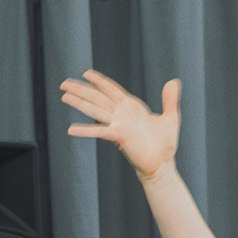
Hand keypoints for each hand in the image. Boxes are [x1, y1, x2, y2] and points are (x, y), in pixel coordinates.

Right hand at [60, 70, 182, 180]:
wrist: (162, 164)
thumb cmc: (165, 144)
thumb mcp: (171, 117)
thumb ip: (170, 99)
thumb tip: (173, 82)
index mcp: (132, 107)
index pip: (112, 90)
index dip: (100, 81)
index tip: (87, 73)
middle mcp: (122, 114)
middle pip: (97, 97)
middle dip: (81, 89)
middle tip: (64, 83)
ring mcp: (119, 124)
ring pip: (95, 109)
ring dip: (79, 102)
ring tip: (64, 95)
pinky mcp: (118, 135)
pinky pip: (99, 131)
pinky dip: (85, 130)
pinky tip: (71, 129)